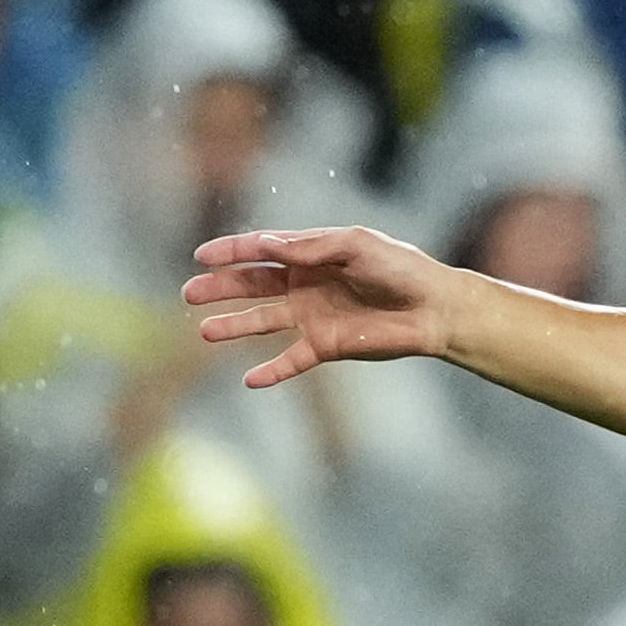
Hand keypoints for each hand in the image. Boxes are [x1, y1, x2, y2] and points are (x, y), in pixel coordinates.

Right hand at [186, 225, 458, 388]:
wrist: (436, 308)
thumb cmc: (401, 268)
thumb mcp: (356, 246)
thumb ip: (312, 247)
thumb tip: (268, 245)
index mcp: (312, 254)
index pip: (262, 250)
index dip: (231, 251)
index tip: (201, 256)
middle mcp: (306, 285)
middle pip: (252, 285)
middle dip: (220, 288)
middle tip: (189, 292)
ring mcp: (314, 316)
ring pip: (263, 322)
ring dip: (234, 326)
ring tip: (204, 332)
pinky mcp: (328, 346)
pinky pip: (292, 360)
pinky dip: (272, 371)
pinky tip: (250, 380)